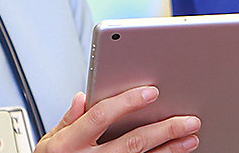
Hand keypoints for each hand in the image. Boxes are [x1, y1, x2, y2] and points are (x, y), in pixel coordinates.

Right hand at [33, 86, 200, 152]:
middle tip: (188, 119)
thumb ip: (68, 121)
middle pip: (132, 142)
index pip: (101, 117)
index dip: (127, 103)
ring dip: (170, 149)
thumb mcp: (48, 142)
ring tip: (190, 136)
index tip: (151, 92)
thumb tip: (83, 99)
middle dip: (163, 129)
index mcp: (69, 144)